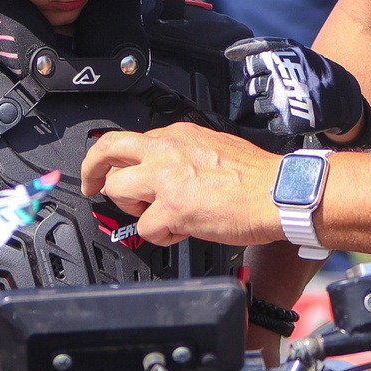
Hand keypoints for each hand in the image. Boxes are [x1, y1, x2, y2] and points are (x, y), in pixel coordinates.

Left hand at [82, 124, 285, 247]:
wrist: (278, 193)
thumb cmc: (257, 177)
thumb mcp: (215, 146)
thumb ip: (185, 153)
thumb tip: (167, 168)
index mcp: (178, 135)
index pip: (131, 140)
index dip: (118, 159)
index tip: (111, 168)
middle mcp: (167, 150)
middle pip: (108, 151)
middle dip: (92, 170)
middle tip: (92, 186)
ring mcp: (166, 179)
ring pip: (116, 190)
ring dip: (132, 208)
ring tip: (158, 215)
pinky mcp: (172, 209)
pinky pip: (144, 228)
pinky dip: (160, 236)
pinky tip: (180, 232)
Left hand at [227, 39, 370, 142]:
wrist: (339, 94)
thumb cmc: (309, 68)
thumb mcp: (291, 48)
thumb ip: (259, 46)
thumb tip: (229, 52)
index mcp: (278, 59)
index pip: (251, 65)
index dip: (257, 70)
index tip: (268, 72)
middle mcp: (278, 80)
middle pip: (252, 87)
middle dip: (263, 89)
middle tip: (280, 87)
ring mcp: (283, 102)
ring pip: (258, 107)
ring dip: (269, 105)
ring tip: (287, 101)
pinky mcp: (288, 122)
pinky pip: (271, 124)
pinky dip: (280, 121)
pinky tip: (292, 113)